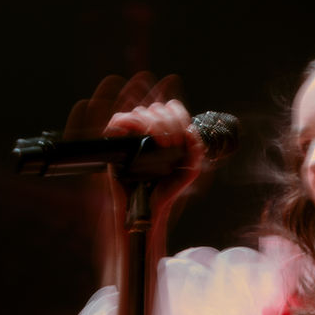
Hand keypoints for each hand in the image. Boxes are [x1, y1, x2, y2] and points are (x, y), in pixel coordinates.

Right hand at [65, 73, 205, 211]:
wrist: (150, 206)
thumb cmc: (167, 187)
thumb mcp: (190, 169)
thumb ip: (196, 150)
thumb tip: (191, 130)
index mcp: (166, 131)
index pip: (172, 108)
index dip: (179, 117)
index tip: (183, 138)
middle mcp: (149, 130)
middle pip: (156, 108)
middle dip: (169, 123)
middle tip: (173, 144)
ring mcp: (132, 135)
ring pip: (140, 111)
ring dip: (154, 124)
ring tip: (162, 144)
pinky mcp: (117, 143)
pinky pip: (118, 120)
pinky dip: (129, 122)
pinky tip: (142, 136)